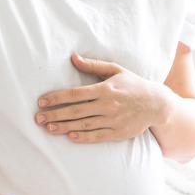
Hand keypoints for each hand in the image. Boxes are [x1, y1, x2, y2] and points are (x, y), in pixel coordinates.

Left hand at [35, 54, 170, 142]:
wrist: (157, 104)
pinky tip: (71, 137)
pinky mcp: (118, 132)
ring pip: (84, 125)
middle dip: (55, 114)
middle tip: (37, 118)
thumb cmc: (134, 84)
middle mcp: (108, 105)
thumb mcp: (116, 70)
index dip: (57, 98)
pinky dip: (84, 137)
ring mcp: (113, 120)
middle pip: (76, 111)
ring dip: (65, 127)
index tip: (41, 102)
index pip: (75, 94)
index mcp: (105, 88)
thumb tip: (73, 57)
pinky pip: (98, 136)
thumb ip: (93, 65)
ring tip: (48, 129)